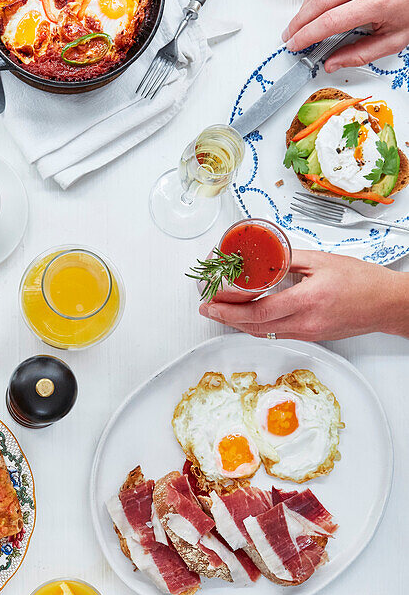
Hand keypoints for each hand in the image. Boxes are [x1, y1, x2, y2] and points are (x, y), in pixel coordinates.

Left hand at [199, 247, 408, 340]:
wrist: (387, 304)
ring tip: (220, 312)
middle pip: (254, 326)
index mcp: (307, 300)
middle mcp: (305, 322)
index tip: (211, 303)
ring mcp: (307, 332)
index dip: (229, 310)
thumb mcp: (322, 261)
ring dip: (238, 323)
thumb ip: (288, 261)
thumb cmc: (363, 282)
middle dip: (225, 318)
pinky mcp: (311, 336)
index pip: (258, 311)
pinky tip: (247, 317)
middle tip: (207, 309)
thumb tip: (263, 257)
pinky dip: (257, 325)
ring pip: (263, 332)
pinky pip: (276, 332)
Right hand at [281, 0, 408, 70]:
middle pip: (318, 3)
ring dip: (304, 7)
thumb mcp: (397, 37)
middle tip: (290, 37)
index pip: (329, 22)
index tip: (295, 46)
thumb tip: (333, 63)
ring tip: (299, 24)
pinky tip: (314, 6)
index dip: (306, 36)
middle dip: (298, 23)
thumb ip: (362, 53)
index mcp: (378, 1)